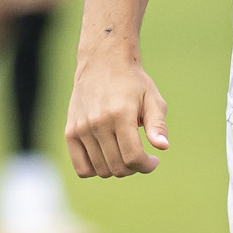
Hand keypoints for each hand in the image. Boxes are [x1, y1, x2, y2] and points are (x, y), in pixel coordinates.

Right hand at [65, 45, 169, 177]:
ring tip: (124, 155)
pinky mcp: (70, 132)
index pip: (133, 158)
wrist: (102, 62)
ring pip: (101, 170)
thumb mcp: (152, 99)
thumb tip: (162, 147)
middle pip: (118, 167)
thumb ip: (158, 125)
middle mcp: (98, 123)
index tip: (153, 160)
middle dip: (134, 169)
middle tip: (140, 156)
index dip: (146, 166)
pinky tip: (107, 158)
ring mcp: (81, 128)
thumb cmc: (132, 82)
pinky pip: (81, 168)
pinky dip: (96, 171)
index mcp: (120, 115)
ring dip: (117, 169)